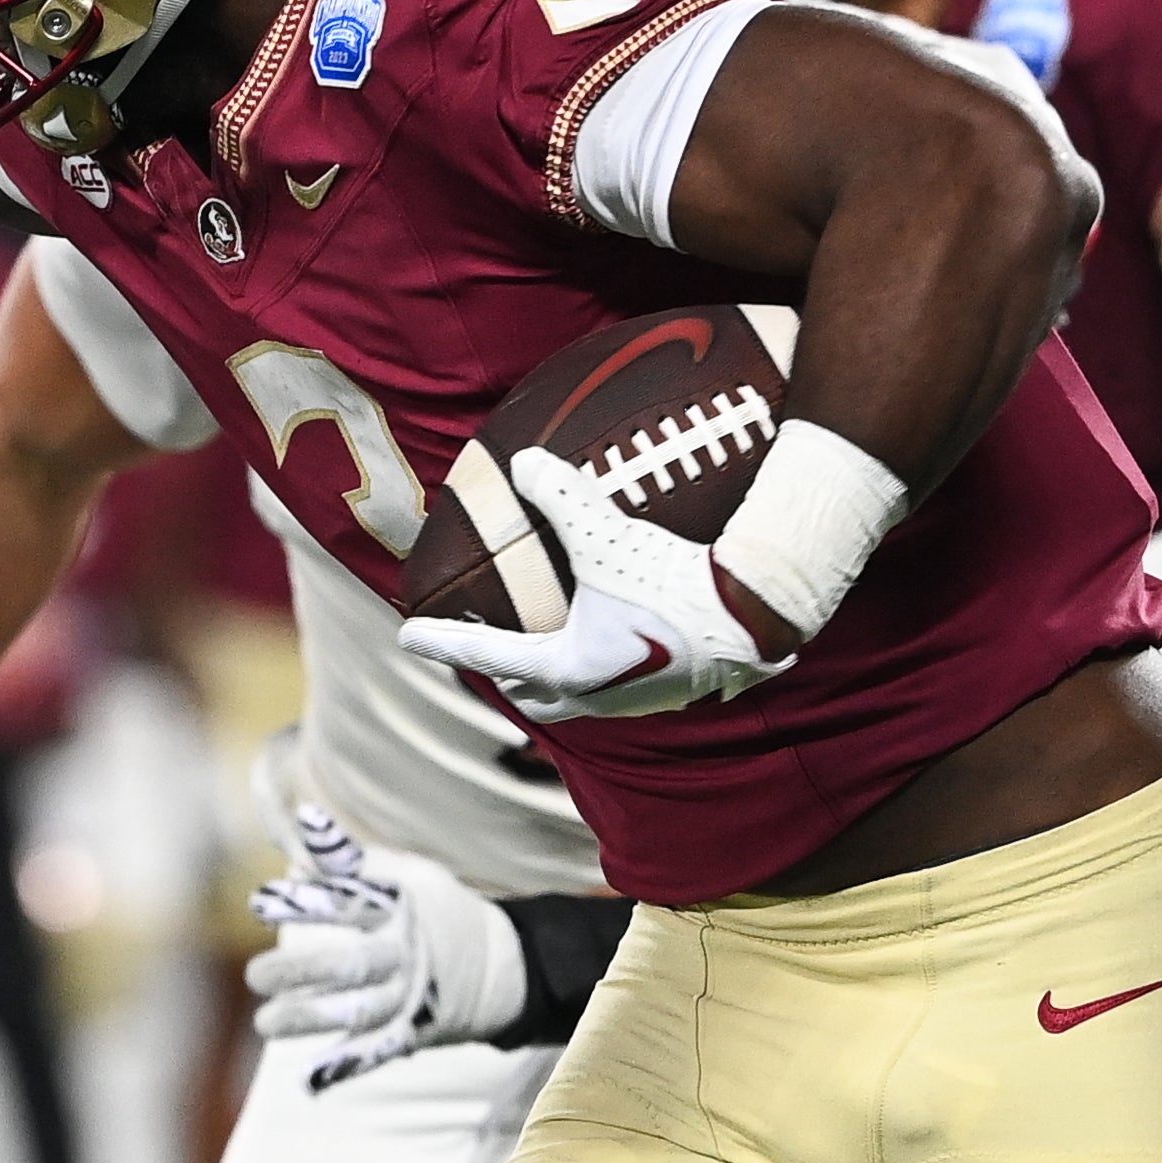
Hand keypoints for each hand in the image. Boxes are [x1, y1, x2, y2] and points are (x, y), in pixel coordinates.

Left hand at [245, 807, 523, 1089]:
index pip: (349, 903)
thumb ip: (345, 857)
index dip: (306, 903)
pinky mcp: (414, 1033)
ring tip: (265, 1023)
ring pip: (361, 1012)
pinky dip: (345, 1067)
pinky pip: (378, 1052)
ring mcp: (412, 998)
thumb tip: (297, 829)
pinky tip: (307, 1080)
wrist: (502, 968)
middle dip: (303, 971)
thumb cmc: (431, 909)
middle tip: (254, 975)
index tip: (259, 903)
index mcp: (402, 907)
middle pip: (354, 964)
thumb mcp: (402, 873)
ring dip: (313, 1020)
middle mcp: (407, 954)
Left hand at [398, 447, 795, 720]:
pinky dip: (597, 675)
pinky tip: (609, 648)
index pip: (484, 655)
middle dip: (501, 673)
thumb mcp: (606, 534)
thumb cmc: (673, 581)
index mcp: (566, 667)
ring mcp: (635, 702)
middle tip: (480, 647)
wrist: (755, 617)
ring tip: (538, 652)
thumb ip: (561, 496)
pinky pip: (618, 692)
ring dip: (550, 680)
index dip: (442, 642)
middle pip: (528, 692)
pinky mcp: (672, 696)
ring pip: (574, 700)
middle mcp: (594, 695)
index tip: (406, 636)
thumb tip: (523, 460)